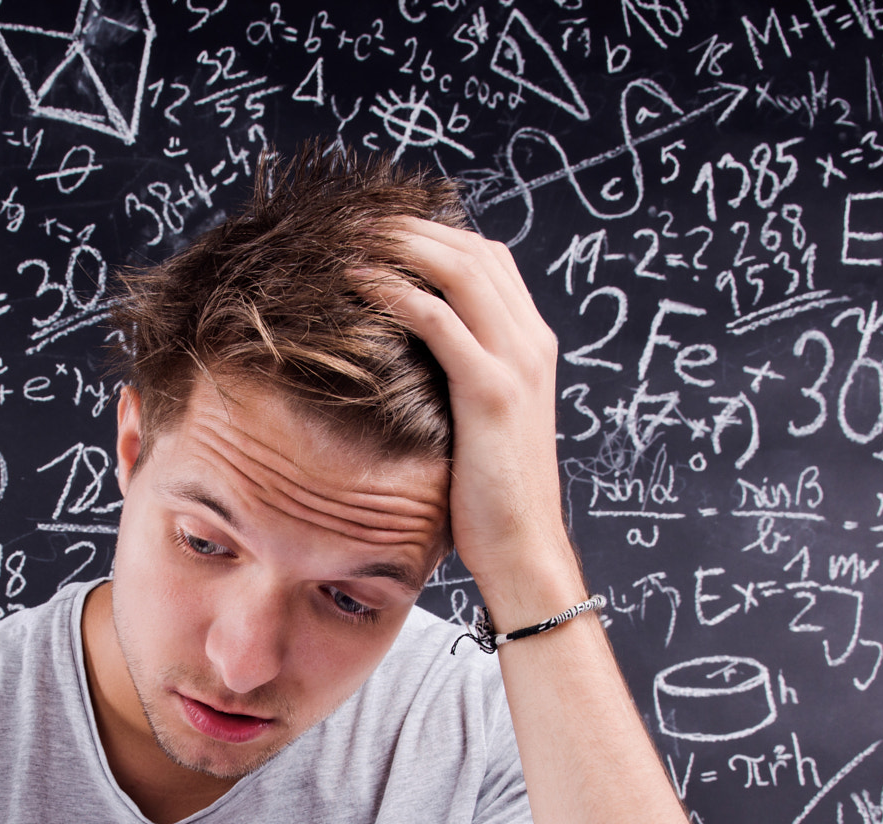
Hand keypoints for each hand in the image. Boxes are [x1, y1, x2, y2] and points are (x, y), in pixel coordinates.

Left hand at [359, 217, 585, 621]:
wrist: (523, 547)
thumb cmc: (489, 496)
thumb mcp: (477, 423)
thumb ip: (455, 380)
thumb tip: (404, 360)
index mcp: (531, 344)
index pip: (486, 258)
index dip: (433, 233)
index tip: (379, 228)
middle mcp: (531, 341)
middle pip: (472, 249)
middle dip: (412, 226)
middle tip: (355, 218)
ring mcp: (517, 362)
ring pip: (459, 269)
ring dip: (401, 244)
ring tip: (351, 235)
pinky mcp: (492, 390)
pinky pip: (440, 319)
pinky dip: (397, 290)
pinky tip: (359, 281)